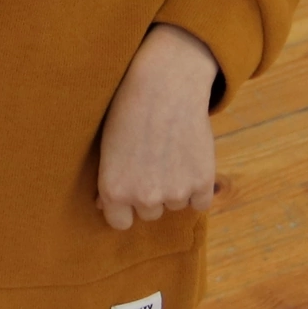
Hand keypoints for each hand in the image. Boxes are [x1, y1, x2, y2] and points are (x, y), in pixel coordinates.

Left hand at [97, 25, 220, 229]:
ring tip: (169, 153)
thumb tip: (105, 205)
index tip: (128, 193)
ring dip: (174, 188)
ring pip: (174, 204)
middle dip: (149, 194)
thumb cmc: (128, 110)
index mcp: (113, 190)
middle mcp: (143, 197)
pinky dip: (197, 188)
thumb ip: (110, 179)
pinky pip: (199, 202)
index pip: (119, 223)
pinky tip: (188, 162)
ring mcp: (174, 192)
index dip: (124, 208)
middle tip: (151, 162)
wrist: (163, 86)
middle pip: (148, 213)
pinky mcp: (202, 183)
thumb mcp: (107, 145)